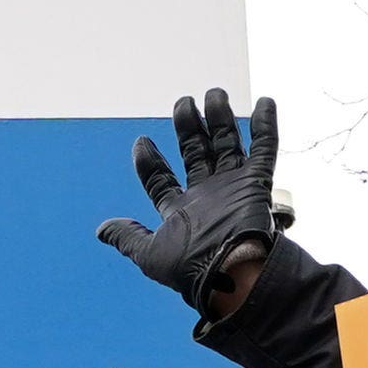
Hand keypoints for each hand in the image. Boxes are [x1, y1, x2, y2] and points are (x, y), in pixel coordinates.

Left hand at [96, 90, 279, 317]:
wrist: (228, 274)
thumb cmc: (189, 268)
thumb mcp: (148, 253)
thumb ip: (127, 237)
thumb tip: (101, 230)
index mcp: (179, 210)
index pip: (160, 179)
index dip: (149, 160)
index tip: (141, 141)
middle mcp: (206, 194)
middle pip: (195, 152)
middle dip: (188, 127)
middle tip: (183, 102)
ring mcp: (231, 187)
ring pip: (226, 144)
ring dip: (220, 118)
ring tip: (214, 93)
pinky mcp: (256, 184)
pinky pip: (265, 149)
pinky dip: (266, 126)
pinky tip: (265, 102)